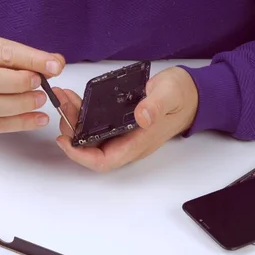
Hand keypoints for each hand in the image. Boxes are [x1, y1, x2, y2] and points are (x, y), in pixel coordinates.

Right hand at [0, 35, 65, 134]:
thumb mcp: (1, 54)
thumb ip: (28, 58)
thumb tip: (55, 64)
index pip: (2, 52)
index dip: (30, 59)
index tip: (54, 66)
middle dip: (18, 83)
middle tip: (40, 85)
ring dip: (20, 105)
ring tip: (40, 100)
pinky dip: (20, 123)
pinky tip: (37, 119)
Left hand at [54, 66, 198, 171]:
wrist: (192, 93)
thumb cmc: (182, 96)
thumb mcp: (169, 95)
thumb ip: (155, 106)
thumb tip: (141, 117)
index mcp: (137, 142)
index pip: (103, 161)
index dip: (80, 156)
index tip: (64, 140)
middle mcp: (127, 142)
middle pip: (91, 149)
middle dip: (72, 132)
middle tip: (62, 108)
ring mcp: (123, 133)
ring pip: (91, 135)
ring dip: (74, 120)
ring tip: (65, 99)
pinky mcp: (120, 122)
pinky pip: (96, 124)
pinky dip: (82, 113)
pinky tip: (75, 99)